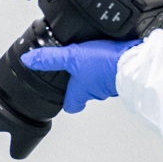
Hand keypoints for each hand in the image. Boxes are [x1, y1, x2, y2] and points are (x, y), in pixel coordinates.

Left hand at [21, 38, 140, 113]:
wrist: (133, 61)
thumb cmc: (104, 65)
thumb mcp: (71, 57)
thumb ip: (50, 59)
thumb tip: (29, 60)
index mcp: (81, 92)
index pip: (70, 106)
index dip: (65, 102)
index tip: (61, 99)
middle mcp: (96, 91)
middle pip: (85, 94)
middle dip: (80, 85)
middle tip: (74, 74)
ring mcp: (111, 84)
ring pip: (99, 83)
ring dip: (95, 74)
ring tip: (90, 59)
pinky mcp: (123, 73)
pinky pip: (113, 72)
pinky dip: (109, 66)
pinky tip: (108, 54)